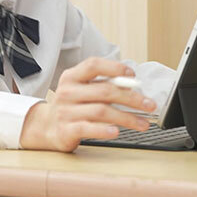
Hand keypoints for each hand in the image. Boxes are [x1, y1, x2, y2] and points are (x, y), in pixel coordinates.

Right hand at [19, 57, 156, 151]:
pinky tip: (117, 132)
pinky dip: (104, 130)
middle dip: (131, 98)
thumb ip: (102, 85)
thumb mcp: (81, 90)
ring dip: (127, 118)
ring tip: (142, 123)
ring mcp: (66, 112)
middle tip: (149, 105)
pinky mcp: (66, 130)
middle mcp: (67, 92)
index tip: (133, 76)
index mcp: (72, 77)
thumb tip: (133, 85)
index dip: (114, 68)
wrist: (47, 127)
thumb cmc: (72, 106)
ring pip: (102, 111)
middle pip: (104, 91)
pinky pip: (88, 128)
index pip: (93, 65)